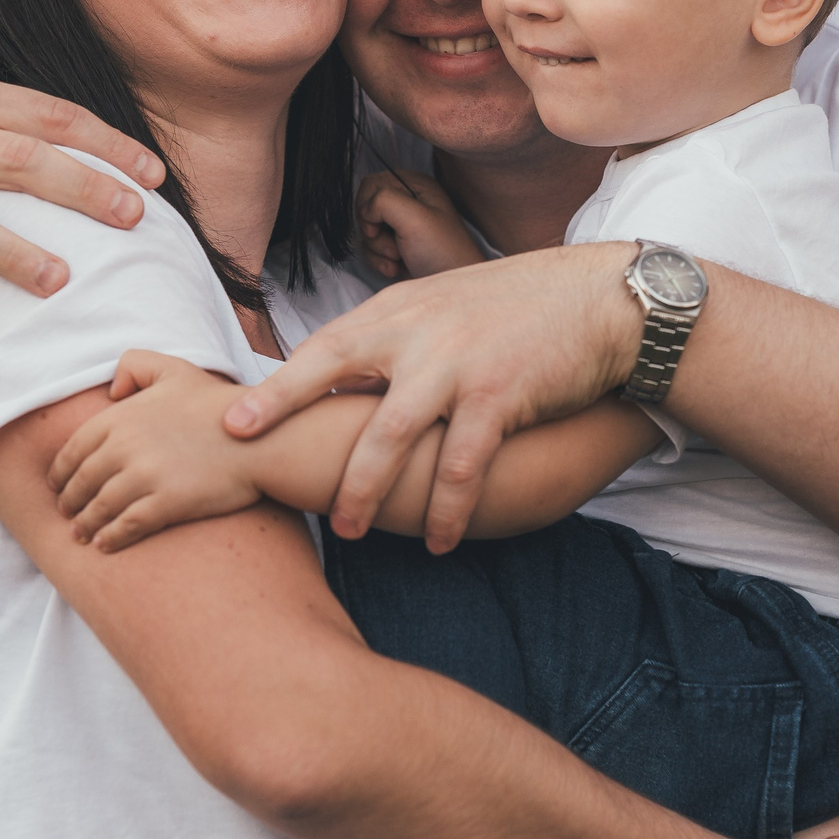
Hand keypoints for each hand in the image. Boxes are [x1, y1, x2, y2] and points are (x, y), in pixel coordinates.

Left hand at [47, 351, 259, 549]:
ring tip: (81, 533)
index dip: (60, 472)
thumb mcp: (173, 368)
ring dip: (85, 524)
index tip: (58, 486)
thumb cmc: (216, 404)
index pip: (73, 451)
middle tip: (67, 514)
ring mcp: (145, 476)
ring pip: (99, 508)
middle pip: (82, 482)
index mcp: (120, 417)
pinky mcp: (165, 503)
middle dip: (69, 501)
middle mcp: (126, 446)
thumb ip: (134, 366)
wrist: (260, 436)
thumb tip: (111, 391)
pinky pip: (126, 526)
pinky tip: (104, 545)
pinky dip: (110, 538)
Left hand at [222, 243, 641, 550]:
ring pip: (391, 439)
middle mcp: (418, 332)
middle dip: (291, 429)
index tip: (235, 421)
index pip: (324, 347)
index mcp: (401, 308)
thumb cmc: (525, 307)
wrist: (603, 299)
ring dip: (368, 492)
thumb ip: (402, 336)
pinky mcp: (498, 397)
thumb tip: (352, 373)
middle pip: (335, 383)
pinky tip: (439, 539)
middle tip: (269, 478)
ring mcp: (456, 364)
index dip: (278, 389)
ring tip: (352, 531)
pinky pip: (460, 467)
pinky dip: (446, 510)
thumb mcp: (449, 305)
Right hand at [357, 170, 488, 280]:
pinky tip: (397, 268)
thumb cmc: (442, 252)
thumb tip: (366, 212)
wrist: (449, 287)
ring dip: (378, 249)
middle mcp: (407, 203)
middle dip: (374, 231)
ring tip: (400, 257)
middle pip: (365, 209)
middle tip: (396, 242)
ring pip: (366, 231)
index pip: (372, 183)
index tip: (380, 223)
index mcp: (416, 186)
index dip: (369, 205)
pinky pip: (370, 250)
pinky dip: (379, 261)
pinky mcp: (395, 248)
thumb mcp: (414, 217)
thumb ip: (383, 200)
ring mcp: (400, 227)